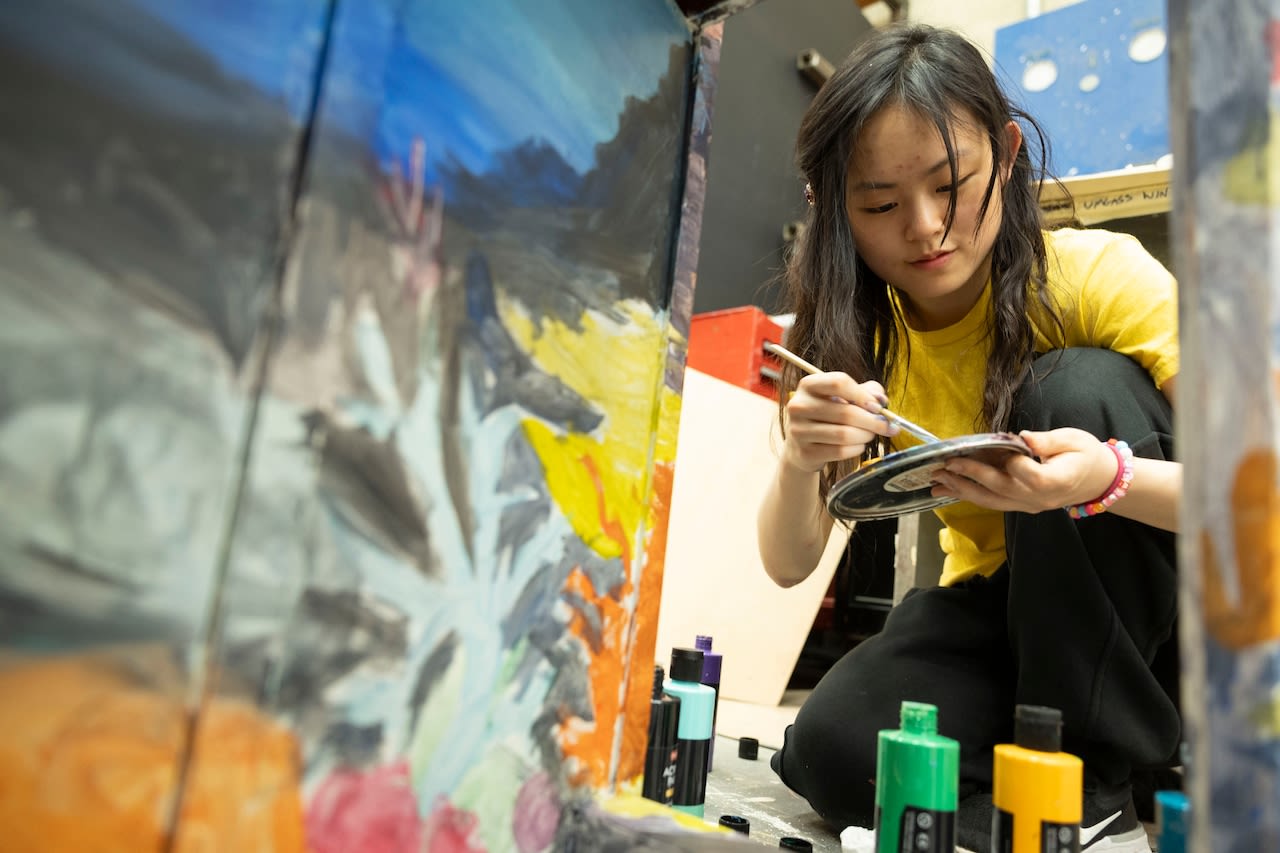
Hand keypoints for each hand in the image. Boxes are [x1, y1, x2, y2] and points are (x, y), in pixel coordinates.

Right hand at [781, 372, 898, 473]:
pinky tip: (858, 446)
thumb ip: (866, 392)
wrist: (801, 444)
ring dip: (865, 436)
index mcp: (808, 385)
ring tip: (870, 434)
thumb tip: (881, 401)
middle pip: (846, 412)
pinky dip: (856, 449)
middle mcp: (799, 406)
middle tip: (885, 426)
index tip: (878, 406)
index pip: (839, 383)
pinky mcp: (805, 452)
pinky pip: (840, 451)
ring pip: (844, 434)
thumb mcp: (843, 396)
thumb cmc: (827, 415)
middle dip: (873, 421)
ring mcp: (799, 431)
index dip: (863, 395)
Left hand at [929, 427, 1118, 512]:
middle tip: (944, 465)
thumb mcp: (1074, 440)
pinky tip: (951, 488)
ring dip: (962, 490)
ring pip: (991, 500)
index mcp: (1057, 480)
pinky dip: (970, 495)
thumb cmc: (1087, 455)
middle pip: (1001, 489)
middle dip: (970, 476)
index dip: (1013, 464)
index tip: (1002, 448)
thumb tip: (1023, 438)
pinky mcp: (1021, 506)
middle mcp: (1040, 498)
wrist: (1098, 481)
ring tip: (937, 482)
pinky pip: (993, 502)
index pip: (1028, 475)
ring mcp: (1029, 505)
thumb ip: (1048, 441)